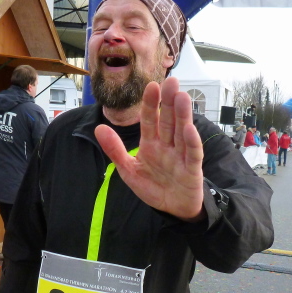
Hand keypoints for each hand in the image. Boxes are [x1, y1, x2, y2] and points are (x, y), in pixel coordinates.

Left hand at [94, 77, 204, 221]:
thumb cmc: (153, 188)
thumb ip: (114, 150)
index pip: (150, 120)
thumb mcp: (128, 170)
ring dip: (182, 115)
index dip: (150, 104)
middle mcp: (167, 146)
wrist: (172, 210)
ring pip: (181, 132)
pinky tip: (188, 129)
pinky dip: (191, 142)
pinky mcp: (192, 169)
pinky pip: (192, 154)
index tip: (151, 86)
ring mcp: (181, 156)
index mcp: (151, 144)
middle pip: (168, 121)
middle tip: (172, 82)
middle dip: (169, 102)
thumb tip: (99, 128)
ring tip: (182, 97)